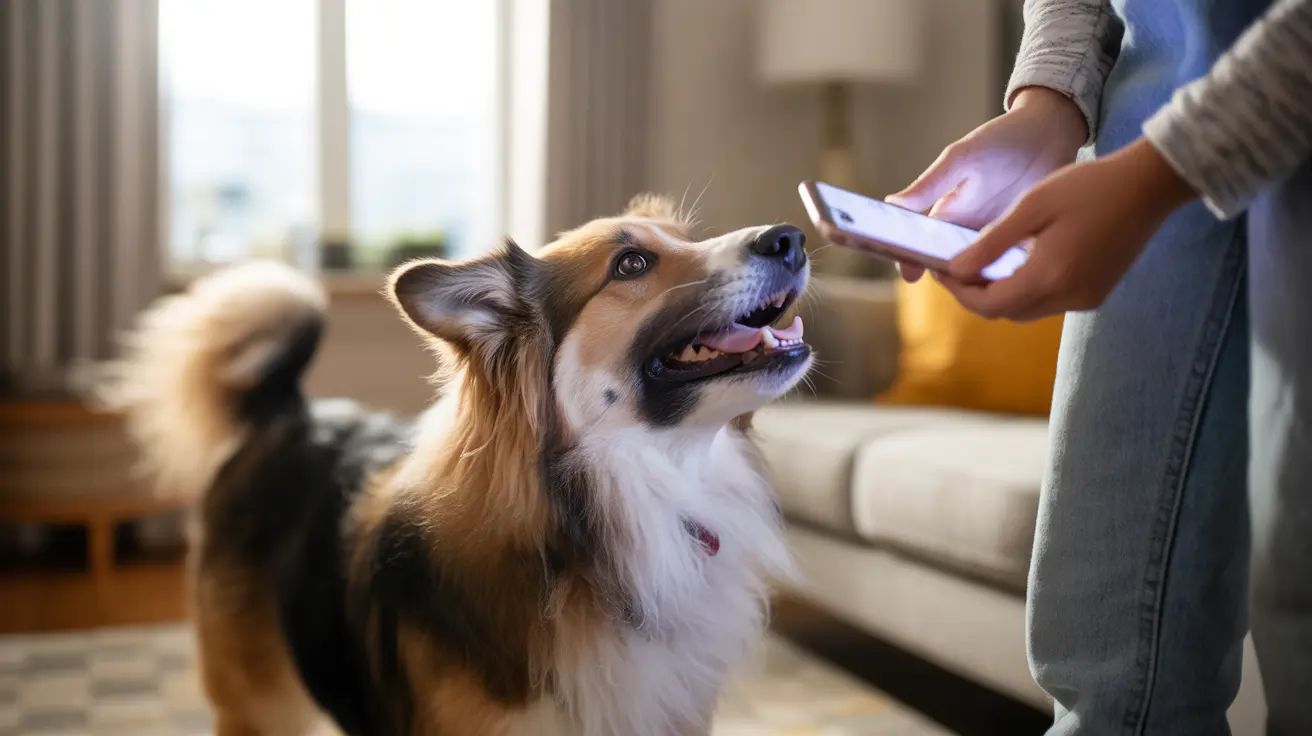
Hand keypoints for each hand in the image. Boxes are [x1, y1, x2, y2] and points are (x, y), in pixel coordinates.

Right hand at [887, 87, 1086, 282]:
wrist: (1051, 133)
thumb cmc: (1001, 140)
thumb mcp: (962, 158)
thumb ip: (930, 183)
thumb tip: (891, 204)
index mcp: (946, 214)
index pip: (919, 245)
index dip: (909, 261)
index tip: (909, 274)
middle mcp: (967, 232)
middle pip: (949, 267)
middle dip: (949, 279)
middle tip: (956, 283)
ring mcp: (996, 240)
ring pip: (981, 273)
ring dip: (981, 282)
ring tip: (987, 284)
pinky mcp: (1025, 244)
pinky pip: (1014, 267)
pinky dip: (1014, 275)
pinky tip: (1021, 276)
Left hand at [937, 138, 1197, 320]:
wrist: (1148, 185)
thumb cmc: (1087, 186)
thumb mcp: (1031, 207)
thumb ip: (990, 243)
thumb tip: (955, 270)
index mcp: (1049, 277)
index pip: (987, 305)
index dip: (959, 292)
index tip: (941, 270)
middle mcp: (1068, 298)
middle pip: (1005, 312)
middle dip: (976, 294)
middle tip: (957, 267)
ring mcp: (1085, 299)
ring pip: (1027, 310)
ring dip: (1001, 294)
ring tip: (983, 264)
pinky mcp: (1096, 293)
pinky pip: (1049, 302)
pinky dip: (1026, 289)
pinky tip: (1019, 263)